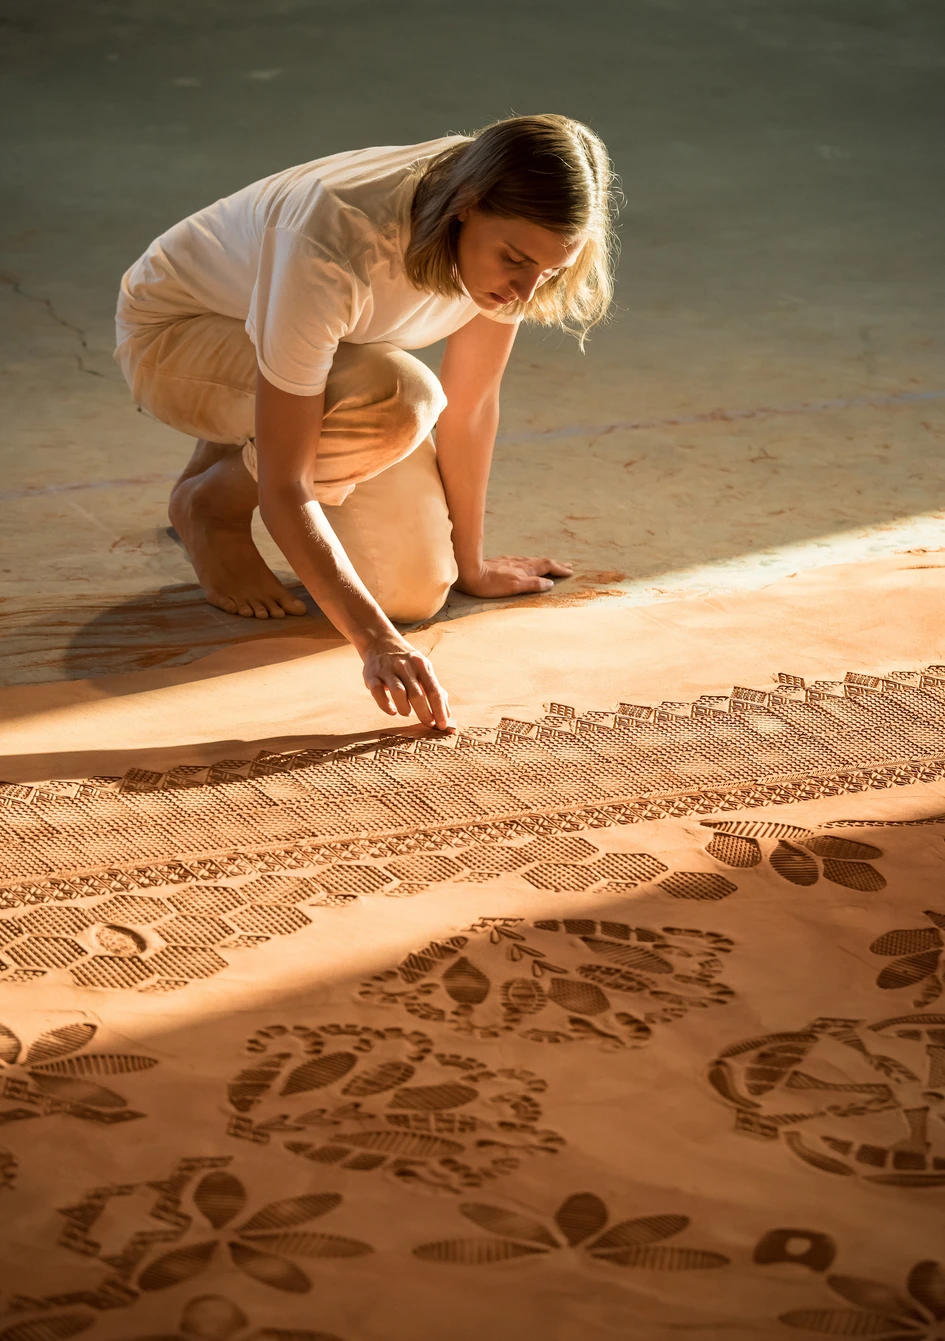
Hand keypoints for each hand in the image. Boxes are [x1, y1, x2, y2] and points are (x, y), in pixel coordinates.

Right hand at [361, 633, 454, 730]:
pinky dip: (385, 705)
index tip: (442, 725)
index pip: (434, 690)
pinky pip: (378, 693)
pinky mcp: (372, 676)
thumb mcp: (424, 670)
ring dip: (405, 708)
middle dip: (424, 713)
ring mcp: (387, 670)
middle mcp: (405, 666)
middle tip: (428, 724)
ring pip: (398, 692)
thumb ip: (436, 691)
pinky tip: (392, 711)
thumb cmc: (407, 663)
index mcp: (422, 665)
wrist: (380, 642)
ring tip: (407, 713)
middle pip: (417, 694)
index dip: (439, 710)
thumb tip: (447, 716)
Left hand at [454, 555, 572, 598]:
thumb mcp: (513, 587)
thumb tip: (550, 583)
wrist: (468, 572)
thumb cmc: (489, 584)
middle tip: (567, 565)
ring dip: (544, 563)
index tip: (570, 571)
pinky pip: (522, 561)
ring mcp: (510, 562)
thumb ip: (532, 584)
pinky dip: (531, 563)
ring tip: (551, 565)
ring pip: (531, 561)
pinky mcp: (501, 563)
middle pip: (541, 562)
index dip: (559, 569)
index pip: (547, 566)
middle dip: (555, 564)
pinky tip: (526, 564)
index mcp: (524, 569)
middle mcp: (519, 563)